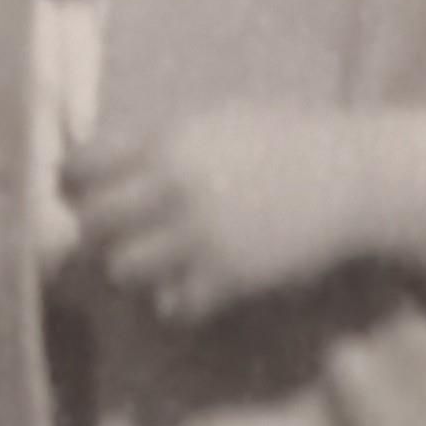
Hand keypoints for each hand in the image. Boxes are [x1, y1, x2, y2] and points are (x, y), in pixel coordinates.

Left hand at [65, 105, 425, 325]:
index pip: (82, 166)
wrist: (352, 178)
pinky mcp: (227, 278)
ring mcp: (200, 238)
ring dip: (132, 266)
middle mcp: (175, 191)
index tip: (81, 188)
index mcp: (169, 143)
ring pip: (122, 269)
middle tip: (115, 231)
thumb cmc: (285, 141)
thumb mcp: (217, 121)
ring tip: (153, 259)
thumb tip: (100, 160)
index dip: (74, 180)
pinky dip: (173, 298)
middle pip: (92, 224)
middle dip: (97, 229)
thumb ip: (161, 142)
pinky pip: (170, 304)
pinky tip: (191, 283)